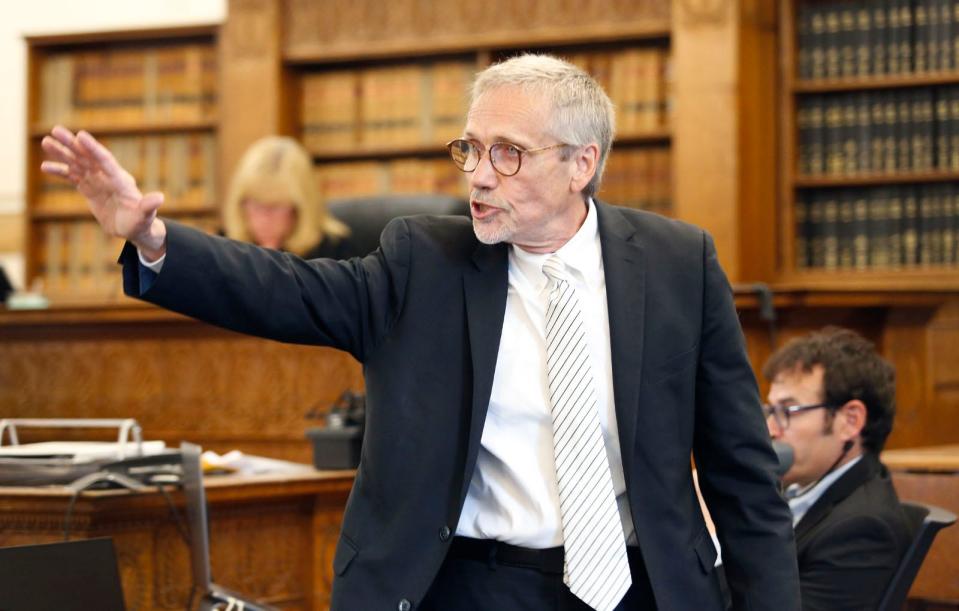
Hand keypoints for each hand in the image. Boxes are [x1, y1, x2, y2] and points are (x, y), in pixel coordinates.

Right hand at [40, 125, 166, 259]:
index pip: (105, 161)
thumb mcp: (145, 217)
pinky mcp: (90, 188)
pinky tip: (45, 166)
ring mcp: (98, 181)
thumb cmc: (141, 223)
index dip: (93, 149)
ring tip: (46, 142)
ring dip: (62, 153)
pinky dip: (60, 172)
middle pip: (88, 157)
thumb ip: (148, 206)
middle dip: (72, 144)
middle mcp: (108, 177)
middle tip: (56, 129)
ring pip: (78, 163)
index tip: (81, 135)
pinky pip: (73, 177)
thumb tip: (160, 197)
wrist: (134, 229)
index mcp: (121, 180)